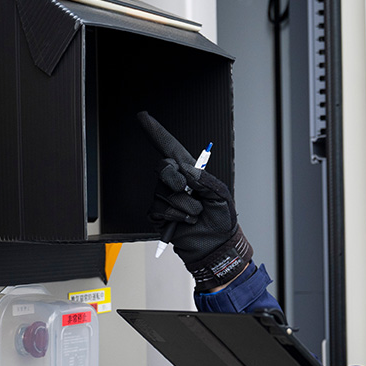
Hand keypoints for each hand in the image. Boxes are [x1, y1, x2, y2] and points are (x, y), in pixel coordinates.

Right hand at [137, 112, 251, 291]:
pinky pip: (159, 209)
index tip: (144, 118)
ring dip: (185, 205)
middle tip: (189, 192)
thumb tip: (186, 169)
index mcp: (192, 174)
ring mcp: (166, 199)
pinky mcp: (159, 216)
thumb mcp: (221, 195)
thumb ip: (204, 180)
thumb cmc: (222, 221)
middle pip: (163, 168)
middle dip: (175, 180)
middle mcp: (176, 183)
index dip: (157, 133)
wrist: (216, 247)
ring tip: (196, 214)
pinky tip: (186, 221)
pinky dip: (176, 216)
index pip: (171, 149)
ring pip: (164, 193)